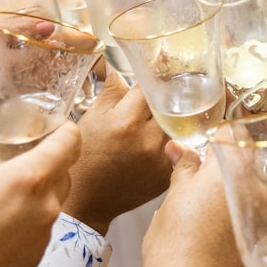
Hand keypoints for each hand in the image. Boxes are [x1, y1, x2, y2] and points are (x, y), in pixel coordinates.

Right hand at [0, 87, 80, 266]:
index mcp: (30, 180)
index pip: (71, 141)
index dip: (65, 128)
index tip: (51, 124)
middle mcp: (47, 207)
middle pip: (65, 169)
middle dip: (49, 157)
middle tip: (22, 152)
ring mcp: (45, 236)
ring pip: (54, 199)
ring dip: (39, 189)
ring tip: (5, 187)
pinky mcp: (37, 259)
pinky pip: (43, 227)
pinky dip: (31, 217)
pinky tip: (0, 220)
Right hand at [64, 71, 171, 234]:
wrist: (88, 200)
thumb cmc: (85, 159)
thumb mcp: (92, 118)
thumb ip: (112, 90)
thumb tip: (119, 66)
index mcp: (126, 123)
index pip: (149, 86)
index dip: (151, 75)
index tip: (154, 69)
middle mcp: (148, 140)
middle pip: (169, 103)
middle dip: (165, 94)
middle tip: (162, 88)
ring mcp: (162, 159)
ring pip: (178, 123)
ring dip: (173, 115)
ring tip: (164, 112)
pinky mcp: (169, 172)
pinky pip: (180, 145)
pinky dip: (174, 137)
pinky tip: (163, 135)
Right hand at [111, 141, 261, 266]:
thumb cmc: (175, 253)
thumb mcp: (172, 204)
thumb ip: (183, 171)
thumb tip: (181, 149)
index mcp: (231, 170)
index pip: (231, 132)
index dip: (216, 136)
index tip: (204, 145)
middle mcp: (257, 188)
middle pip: (248, 160)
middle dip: (228, 164)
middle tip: (202, 180)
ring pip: (256, 189)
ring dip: (238, 191)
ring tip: (211, 212)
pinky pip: (261, 217)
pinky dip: (246, 217)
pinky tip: (224, 236)